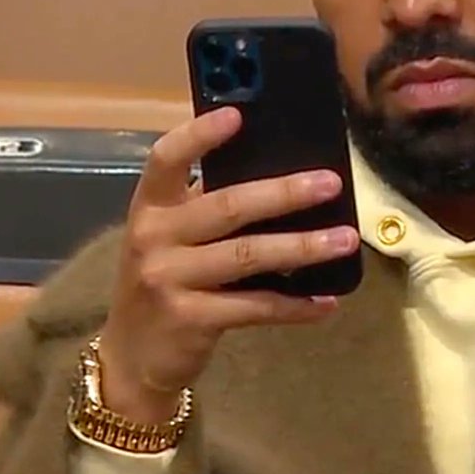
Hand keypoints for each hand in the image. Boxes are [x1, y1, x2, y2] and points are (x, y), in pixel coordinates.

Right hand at [98, 106, 358, 423]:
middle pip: (227, 206)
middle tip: (330, 183)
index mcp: (151, 206)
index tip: (238, 115)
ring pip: (248, 255)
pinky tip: (326, 301)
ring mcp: (168, 279)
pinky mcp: (189, 320)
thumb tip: (284, 178)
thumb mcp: (172, 238)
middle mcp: (154, 237)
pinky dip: (295, 305)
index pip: (166, 159)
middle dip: (284, 193)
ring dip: (303, 247)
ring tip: (343, 240)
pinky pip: (255, 308)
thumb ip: (209, 208)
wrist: (131, 358)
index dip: (199, 135)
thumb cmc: (166, 282)